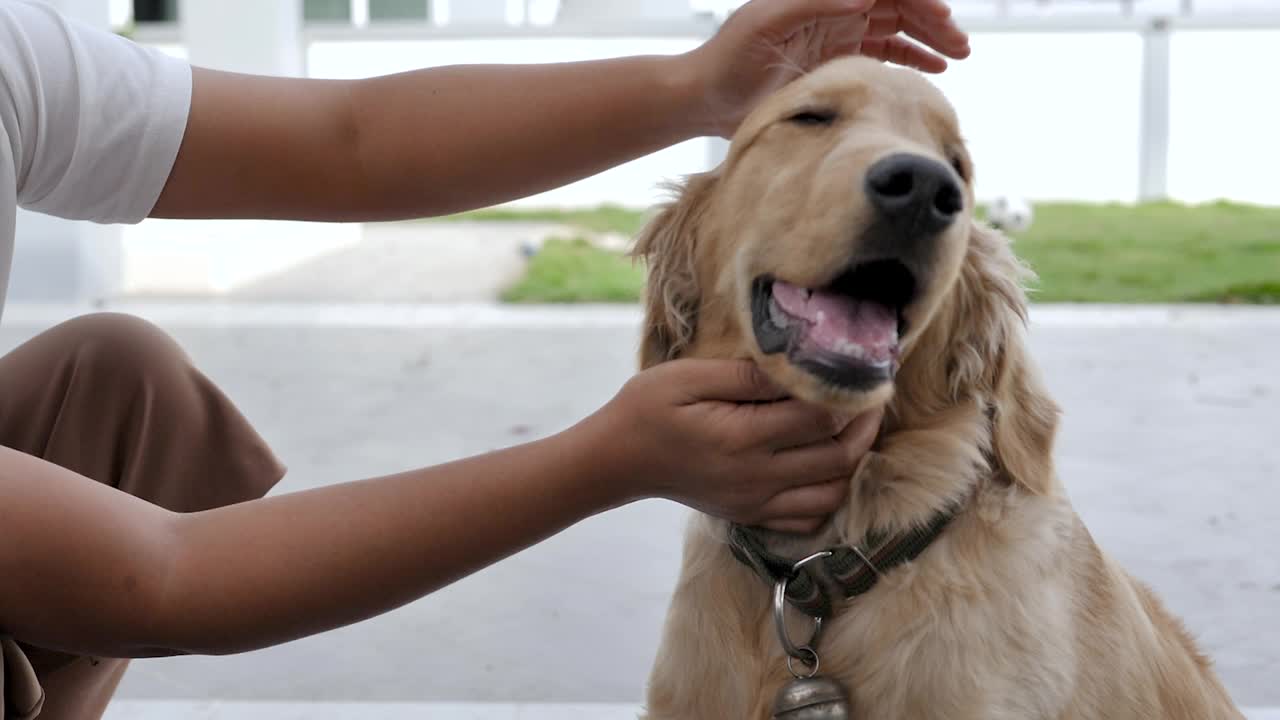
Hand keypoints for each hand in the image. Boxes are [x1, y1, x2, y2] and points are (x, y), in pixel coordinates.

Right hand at [594, 358, 882, 532]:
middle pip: (838, 458)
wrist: (617, 460)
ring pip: (832, 493)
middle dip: (865, 427)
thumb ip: (745, 375)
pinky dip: (831, 495)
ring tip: (855, 429)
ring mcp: (755, 502)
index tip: (865, 372)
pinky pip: (809, 518)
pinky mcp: (751, 515)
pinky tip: (827, 466)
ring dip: (854, 462)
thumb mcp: (687, 377)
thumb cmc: (648, 408)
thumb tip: (797, 368)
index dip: (852, 395)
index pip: (820, 418)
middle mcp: (755, 476)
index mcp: (741, 437)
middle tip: (873, 398)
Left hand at [683, 0, 970, 136]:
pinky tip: (934, 69)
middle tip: (960, 43)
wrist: (706, 97)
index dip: (916, 1)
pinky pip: (882, 55)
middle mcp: (834, 10)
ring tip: (958, 54)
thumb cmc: (729, 58)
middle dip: (933, 21)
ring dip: (929, 39)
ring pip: (896, 29)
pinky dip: (910, 59)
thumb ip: (813, 3)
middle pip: (898, 6)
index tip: (942, 17)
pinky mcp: (834, 63)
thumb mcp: (766, 23)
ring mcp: (837, 36)